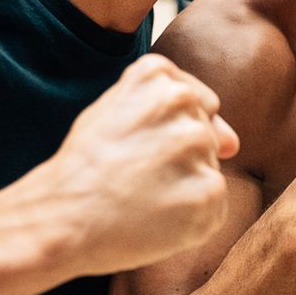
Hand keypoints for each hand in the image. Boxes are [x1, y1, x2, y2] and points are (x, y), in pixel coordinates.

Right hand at [29, 55, 240, 277]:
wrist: (61, 219)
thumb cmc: (84, 168)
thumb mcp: (114, 111)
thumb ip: (173, 111)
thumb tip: (234, 143)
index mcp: (159, 75)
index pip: (197, 102)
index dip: (166, 133)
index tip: (136, 147)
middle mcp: (184, 103)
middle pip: (205, 135)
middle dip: (178, 157)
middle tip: (134, 176)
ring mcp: (199, 148)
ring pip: (210, 169)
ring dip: (185, 187)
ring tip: (143, 197)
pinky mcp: (210, 191)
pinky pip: (214, 205)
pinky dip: (192, 218)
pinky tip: (156, 219)